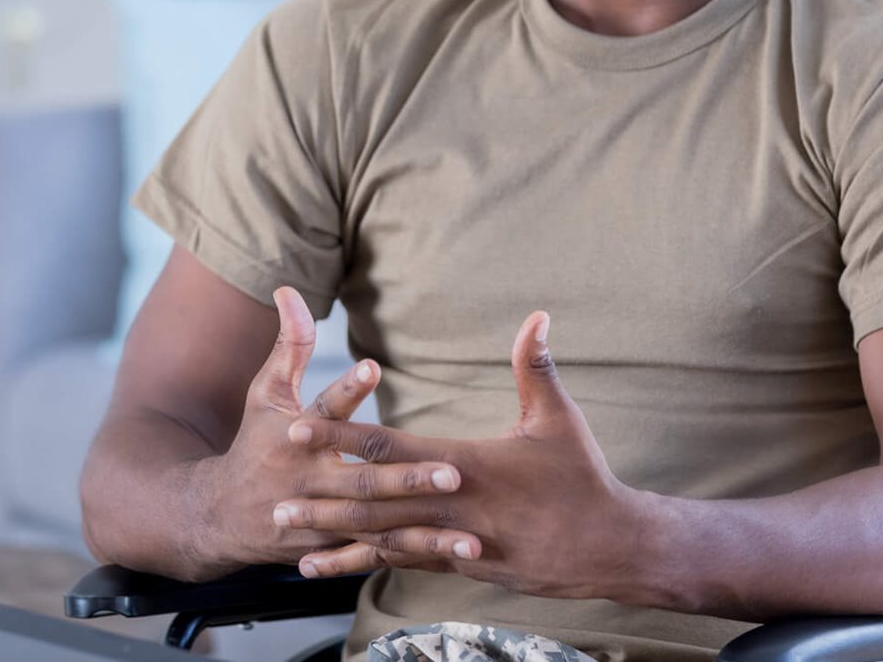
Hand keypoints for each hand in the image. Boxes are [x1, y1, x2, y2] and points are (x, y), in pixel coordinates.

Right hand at [192, 287, 479, 573]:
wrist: (219, 517)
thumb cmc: (255, 443)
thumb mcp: (266, 392)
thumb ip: (290, 345)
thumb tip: (289, 289)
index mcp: (297, 437)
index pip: (324, 411)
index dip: (346, 389)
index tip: (372, 367)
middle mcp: (311, 481)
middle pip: (361, 480)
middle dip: (406, 479)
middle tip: (452, 472)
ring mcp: (323, 521)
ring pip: (378, 526)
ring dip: (424, 531)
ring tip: (470, 534)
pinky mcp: (335, 547)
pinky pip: (380, 553)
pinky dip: (417, 554)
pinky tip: (460, 556)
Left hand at [275, 311, 643, 600]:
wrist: (609, 548)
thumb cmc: (583, 478)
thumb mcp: (561, 419)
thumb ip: (536, 366)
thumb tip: (538, 315)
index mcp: (464, 467)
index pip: (389, 448)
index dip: (341, 436)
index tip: (299, 427)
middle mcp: (451, 509)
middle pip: (372, 504)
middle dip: (321, 501)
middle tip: (272, 501)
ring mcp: (454, 543)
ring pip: (382, 542)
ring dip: (335, 540)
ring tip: (290, 541)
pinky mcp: (463, 567)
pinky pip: (405, 564)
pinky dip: (368, 564)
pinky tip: (338, 567)